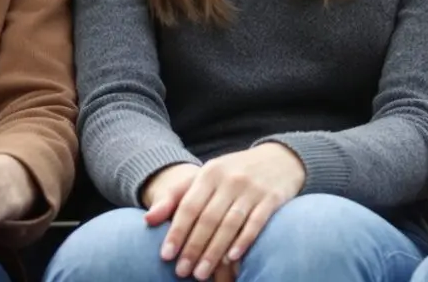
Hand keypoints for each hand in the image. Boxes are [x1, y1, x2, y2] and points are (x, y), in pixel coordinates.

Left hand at [148, 144, 304, 279]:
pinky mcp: (272, 198)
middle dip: (193, 248)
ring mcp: (253, 188)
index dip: (177, 232)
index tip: (166, 256)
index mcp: (210, 172)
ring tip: (201, 274)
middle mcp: (231, 179)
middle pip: (208, 218)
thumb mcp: (206, 176)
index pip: (189, 206)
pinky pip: (256, 222)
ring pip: (230, 224)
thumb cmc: (235, 173)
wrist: (280, 158)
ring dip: (214, 251)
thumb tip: (147, 219)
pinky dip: (243, 241)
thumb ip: (176, 196)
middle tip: (182, 272)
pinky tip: (232, 258)